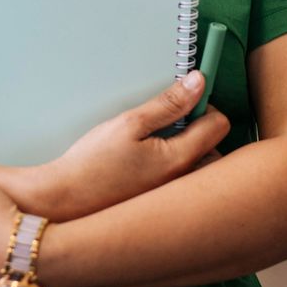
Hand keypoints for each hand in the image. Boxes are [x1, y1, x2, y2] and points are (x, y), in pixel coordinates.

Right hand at [48, 71, 229, 220]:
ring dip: (191, 149)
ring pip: (202, 166)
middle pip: (216, 147)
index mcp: (180, 160)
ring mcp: (175, 197)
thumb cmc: (93, 164)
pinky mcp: (164, 204)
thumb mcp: (129, 123)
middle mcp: (185, 183)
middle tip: (168, 121)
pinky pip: (185, 181)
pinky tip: (149, 161)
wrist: (67, 202)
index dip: (204, 104)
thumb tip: (197, 82)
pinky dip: (177, 166)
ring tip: (157, 141)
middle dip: (200, 128)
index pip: (219, 125)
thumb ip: (168, 103)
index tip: (183, 98)